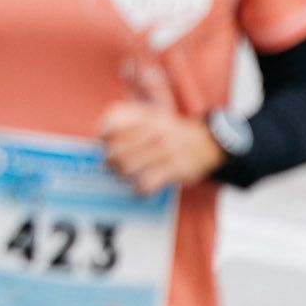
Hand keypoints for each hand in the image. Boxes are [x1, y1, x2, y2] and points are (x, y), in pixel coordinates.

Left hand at [98, 101, 223, 195]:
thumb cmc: (168, 131)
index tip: (105, 143)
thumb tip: (101, 139)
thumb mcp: (148, 116)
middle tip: (112, 165)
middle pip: (115, 151)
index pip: (111, 125)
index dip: (103, 137)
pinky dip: (139, 189)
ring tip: (125, 176)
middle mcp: (153, 130)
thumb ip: (124, 121)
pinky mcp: (173, 168)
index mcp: (144, 116)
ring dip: (122, 176)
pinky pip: (146, 183)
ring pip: (127, 168)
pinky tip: (140, 187)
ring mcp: (163, 149)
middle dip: (110, 162)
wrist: (204, 142)